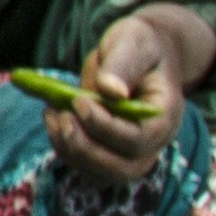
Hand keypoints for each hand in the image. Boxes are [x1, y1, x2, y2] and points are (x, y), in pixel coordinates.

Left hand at [51, 6, 214, 187]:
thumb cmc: (138, 44)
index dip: (105, 127)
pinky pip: (88, 167)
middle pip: (124, 169)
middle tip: (61, 116)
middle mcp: (153, 141)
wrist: (138, 53)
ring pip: (103, 174)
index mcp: (163, 115)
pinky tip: (52, 119)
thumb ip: (122, 64)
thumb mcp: (133, 41)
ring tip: (51, 114)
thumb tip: (109, 90)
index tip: (78, 102)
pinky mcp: (110, 151)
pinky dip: (65, 150)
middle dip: (85, 148)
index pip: (138, 139)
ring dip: (70, 151)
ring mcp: (132, 151)